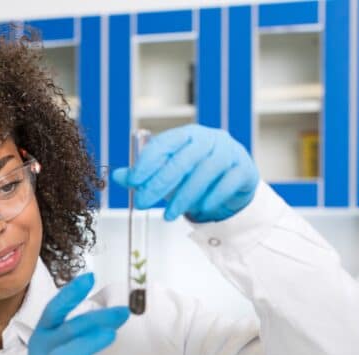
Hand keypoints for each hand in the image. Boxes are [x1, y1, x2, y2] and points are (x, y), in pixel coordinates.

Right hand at [27, 273, 129, 354]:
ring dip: (84, 346)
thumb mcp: (72, 339)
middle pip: (68, 331)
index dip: (71, 293)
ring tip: (110, 336)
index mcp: (46, 332)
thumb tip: (123, 310)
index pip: (56, 309)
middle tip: (121, 312)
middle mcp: (43, 349)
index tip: (90, 277)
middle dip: (95, 320)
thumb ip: (92, 325)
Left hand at [111, 124, 258, 222]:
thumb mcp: (169, 170)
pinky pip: (227, 183)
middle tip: (143, 203)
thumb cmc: (196, 171)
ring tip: (167, 215)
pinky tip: (199, 209)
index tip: (133, 182)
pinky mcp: (244, 169)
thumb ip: (144, 173)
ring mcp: (229, 152)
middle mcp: (208, 139)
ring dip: (183, 197)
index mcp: (186, 134)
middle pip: (182, 160)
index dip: (147, 163)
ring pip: (204, 173)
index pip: (164, 144)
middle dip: (160, 184)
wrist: (235, 175)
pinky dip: (212, 197)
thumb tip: (115, 177)